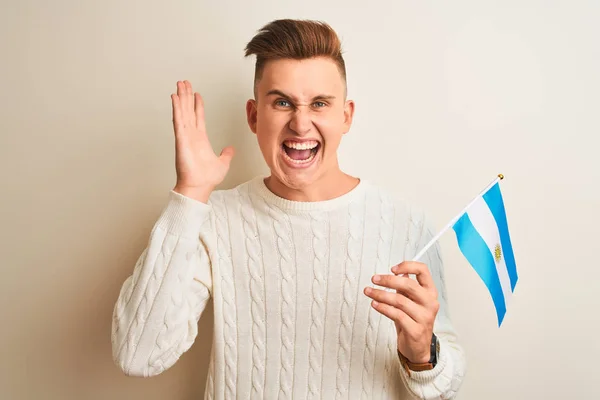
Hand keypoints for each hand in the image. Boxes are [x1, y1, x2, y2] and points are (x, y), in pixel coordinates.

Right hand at [171, 80, 234, 201]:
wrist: (199, 187)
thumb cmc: (206, 179)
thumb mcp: (222, 163)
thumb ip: (226, 155)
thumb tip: (230, 149)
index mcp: (200, 139)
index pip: (198, 117)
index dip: (197, 105)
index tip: (197, 94)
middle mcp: (191, 135)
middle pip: (189, 110)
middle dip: (187, 96)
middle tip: (184, 82)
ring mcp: (185, 136)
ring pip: (183, 111)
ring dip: (181, 97)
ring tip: (179, 84)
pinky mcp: (181, 139)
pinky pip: (179, 120)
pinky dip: (177, 108)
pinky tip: (175, 97)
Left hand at [363, 262, 439, 362]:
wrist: (418, 348)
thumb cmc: (413, 321)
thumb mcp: (412, 301)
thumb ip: (406, 288)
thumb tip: (398, 272)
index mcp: (430, 292)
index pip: (423, 271)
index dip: (407, 265)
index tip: (392, 268)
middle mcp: (430, 303)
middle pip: (409, 285)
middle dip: (388, 280)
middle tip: (374, 279)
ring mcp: (424, 317)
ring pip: (399, 300)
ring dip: (380, 294)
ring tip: (369, 291)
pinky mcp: (415, 330)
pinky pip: (396, 315)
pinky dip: (383, 308)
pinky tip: (374, 304)